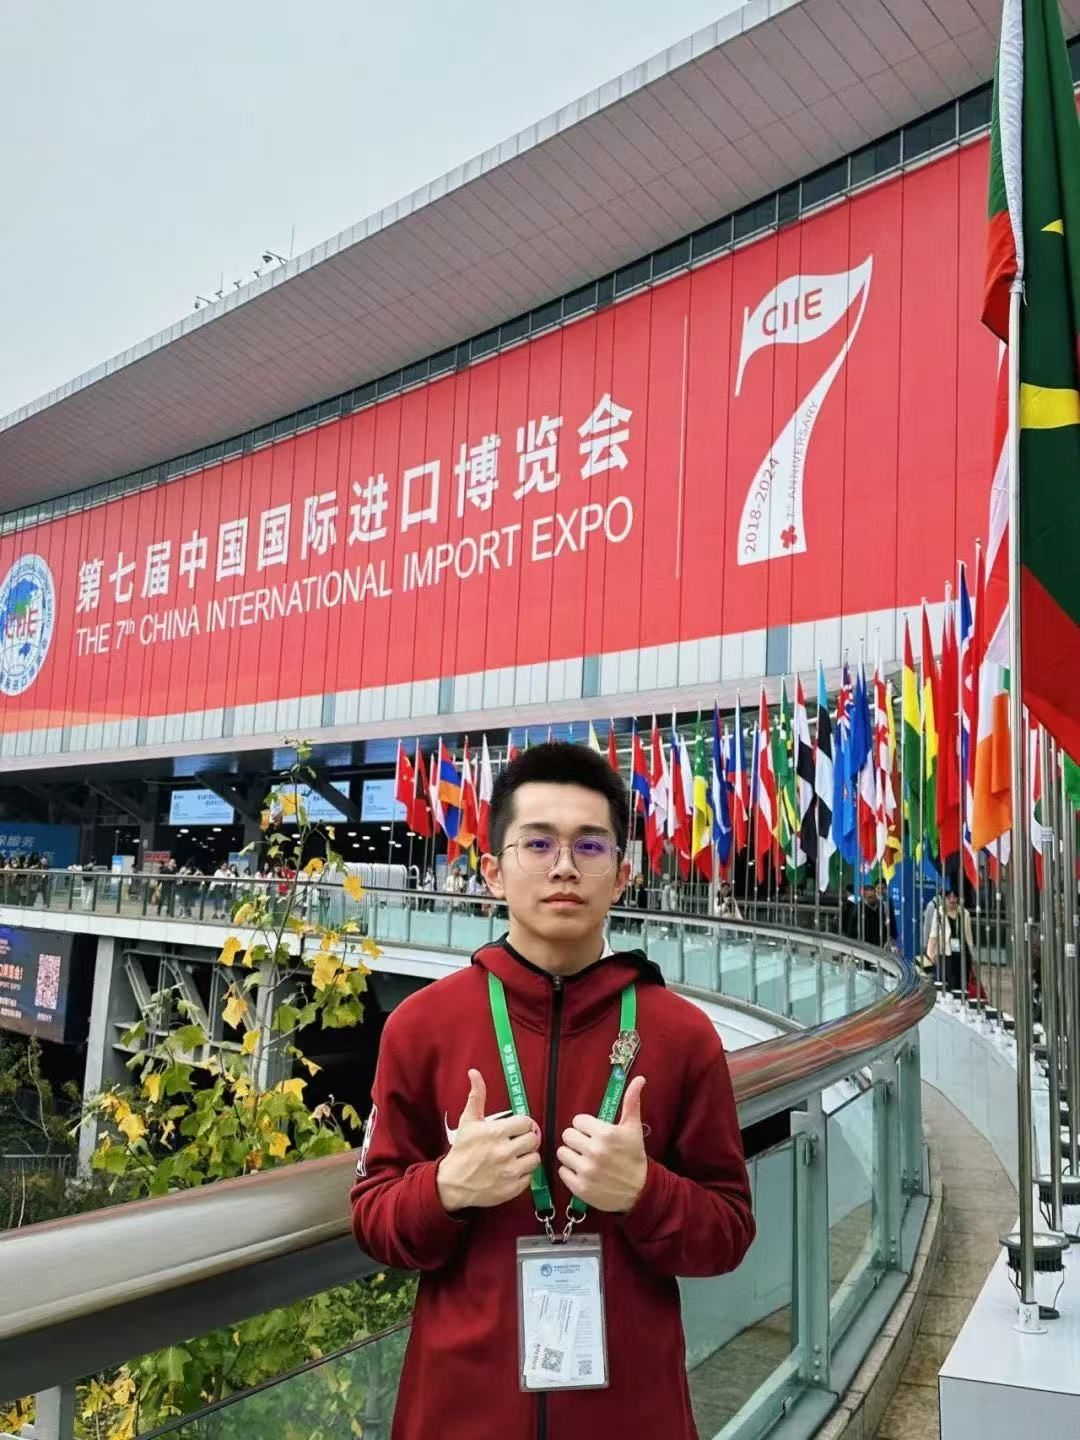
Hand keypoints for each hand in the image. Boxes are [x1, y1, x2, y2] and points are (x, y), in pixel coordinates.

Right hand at [436, 1069, 540, 1212]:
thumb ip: (477, 1096)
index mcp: (496, 1133)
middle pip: (533, 1139)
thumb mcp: (468, 1121)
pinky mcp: (512, 1188)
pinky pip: (530, 1176)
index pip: (526, 1122)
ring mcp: (509, 1172)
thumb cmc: (462, 1151)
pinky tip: (512, 1169)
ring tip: (516, 1155)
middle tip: (517, 1141)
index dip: (522, 1123)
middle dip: (526, 1138)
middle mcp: (504, 1152)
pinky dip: (523, 1173)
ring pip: (535, 1158)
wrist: (453, 1184)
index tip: (516, 1127)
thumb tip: (475, 1073)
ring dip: (527, 1156)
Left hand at [556, 1076, 646, 1213]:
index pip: (578, 1121)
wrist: (640, 1191)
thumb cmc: (634, 1156)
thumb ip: (631, 1102)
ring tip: (584, 1159)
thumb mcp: (633, 1128)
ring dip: (571, 1155)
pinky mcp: (580, 1187)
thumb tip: (639, 1078)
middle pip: (567, 1135)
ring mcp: (586, 1171)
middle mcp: (595, 1152)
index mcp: (606, 1134)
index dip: (586, 1126)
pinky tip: (583, 1172)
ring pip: (562, 1153)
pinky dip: (570, 1172)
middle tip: (588, 1146)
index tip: (595, 1133)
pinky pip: (562, 1172)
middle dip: (577, 1139)